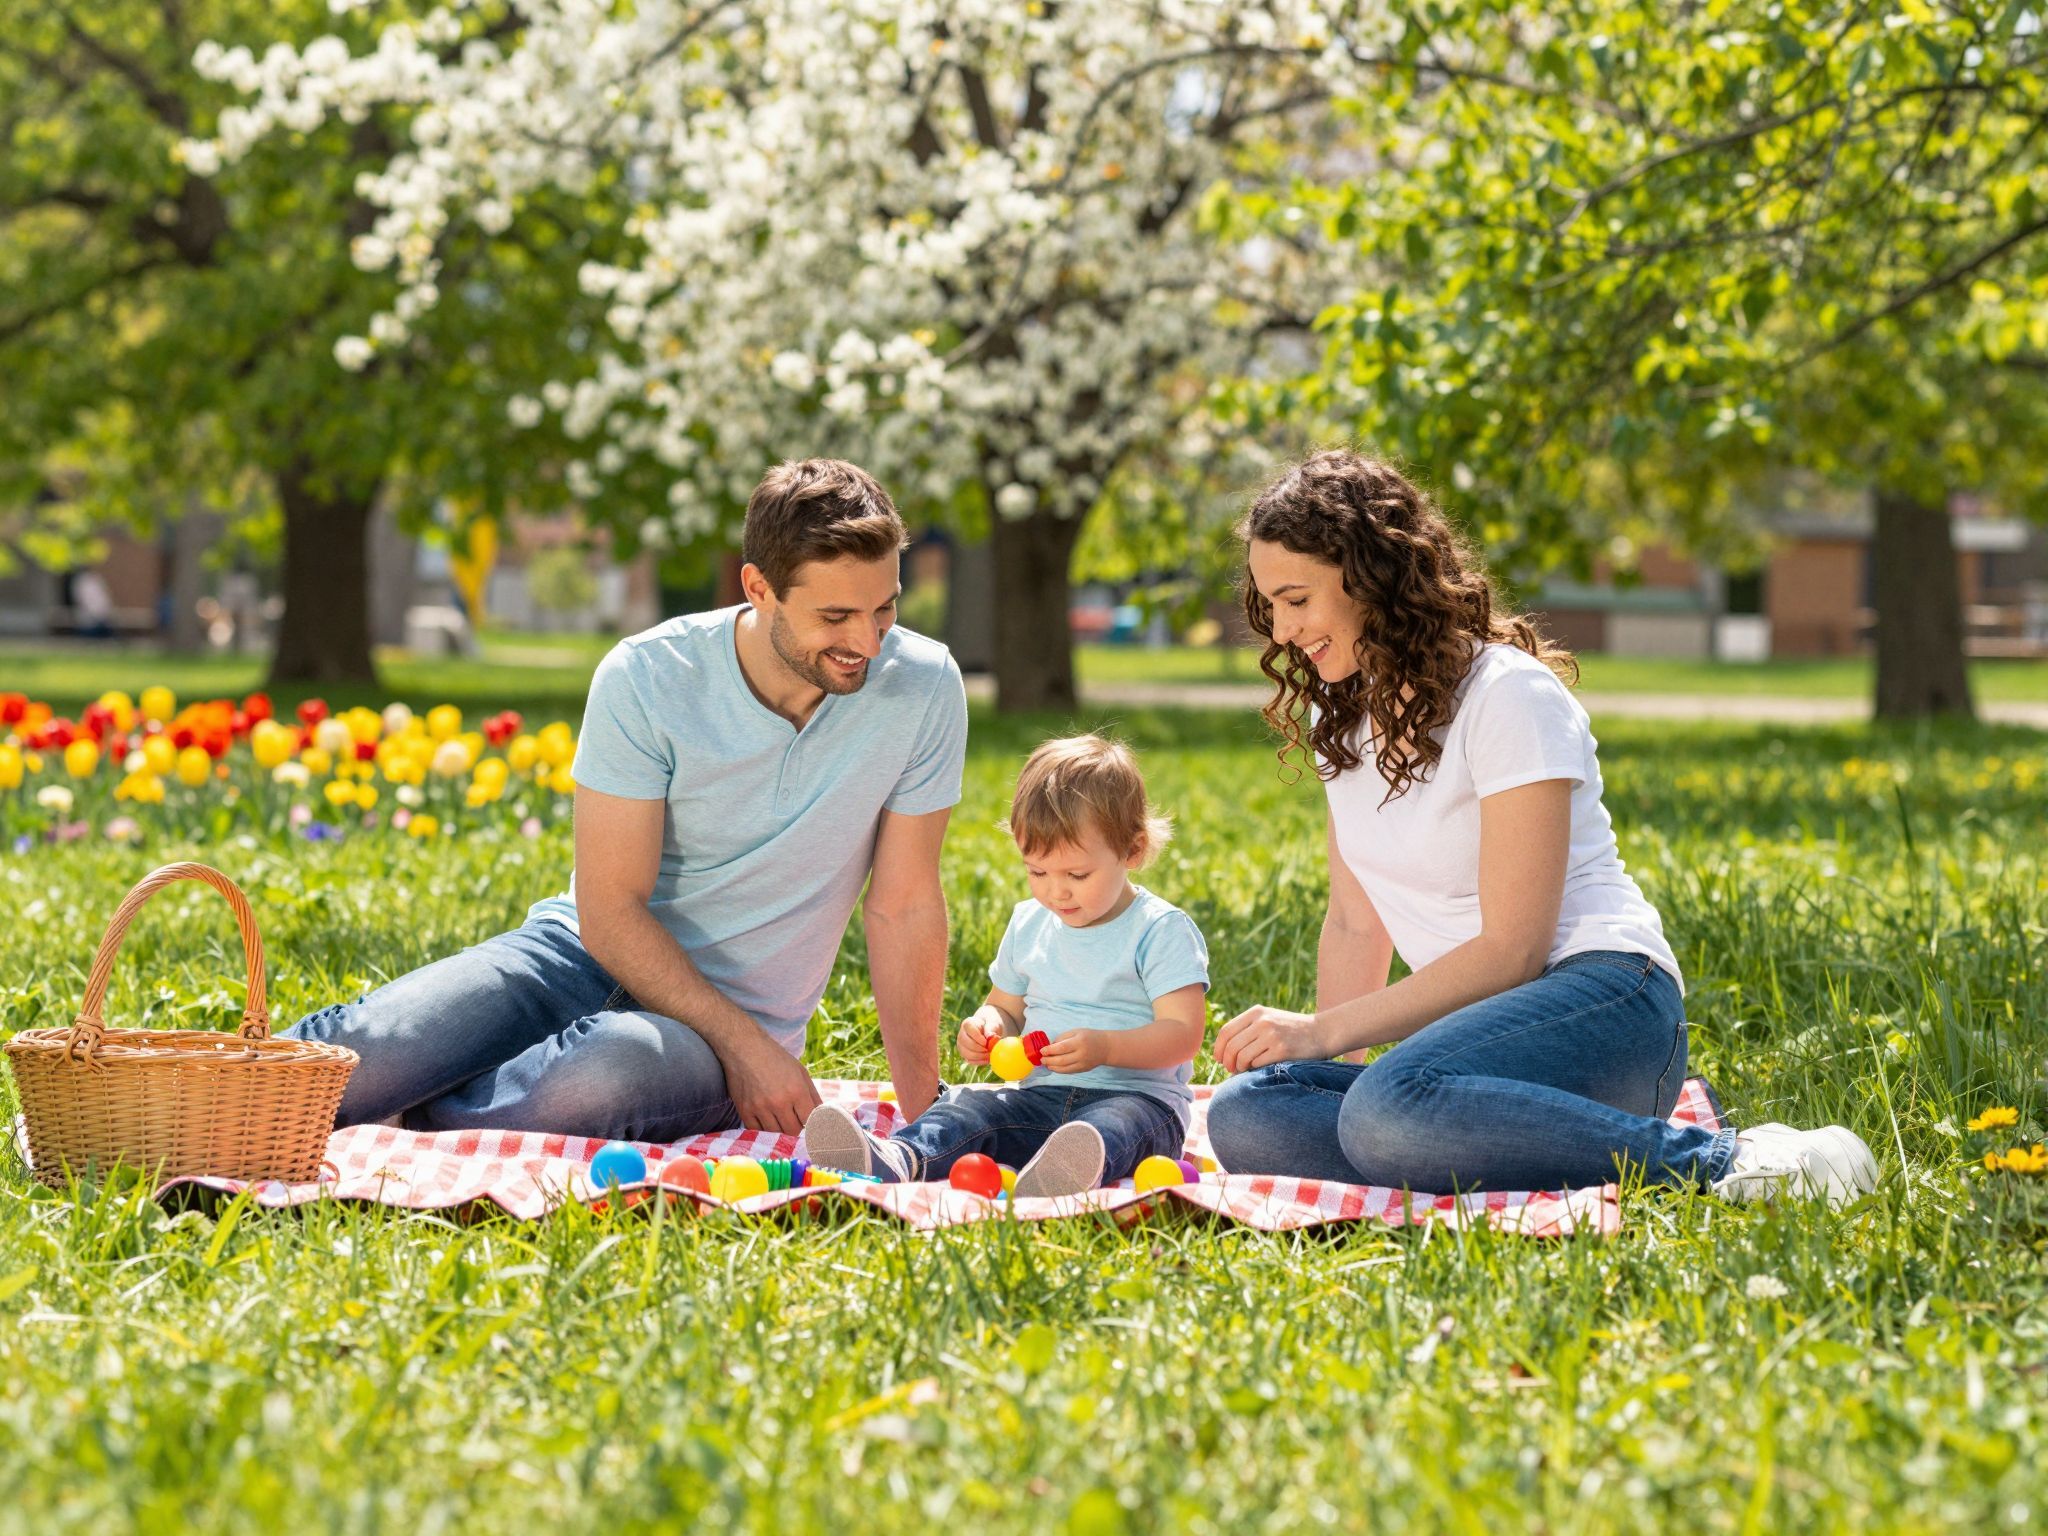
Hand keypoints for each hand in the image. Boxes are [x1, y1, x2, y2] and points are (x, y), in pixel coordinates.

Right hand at [723, 1033, 822, 1136]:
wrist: (744, 1047)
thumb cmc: (776, 1058)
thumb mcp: (800, 1071)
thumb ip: (813, 1095)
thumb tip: (822, 1116)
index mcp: (796, 1091)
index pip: (810, 1120)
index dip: (811, 1123)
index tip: (809, 1122)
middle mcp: (779, 1102)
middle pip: (793, 1131)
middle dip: (796, 1126)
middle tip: (794, 1119)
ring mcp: (760, 1108)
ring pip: (775, 1133)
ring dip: (780, 1129)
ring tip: (780, 1119)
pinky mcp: (745, 1110)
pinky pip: (757, 1131)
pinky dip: (763, 1129)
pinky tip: (766, 1120)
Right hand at [955, 1009, 999, 1063]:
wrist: (988, 1030)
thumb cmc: (990, 1024)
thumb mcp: (993, 1023)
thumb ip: (991, 1028)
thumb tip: (990, 1036)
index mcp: (968, 1024)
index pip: (969, 1030)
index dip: (977, 1037)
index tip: (986, 1042)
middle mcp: (961, 1034)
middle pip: (965, 1043)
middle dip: (978, 1049)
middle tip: (989, 1050)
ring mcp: (961, 1045)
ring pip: (966, 1053)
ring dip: (979, 1056)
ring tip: (990, 1055)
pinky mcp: (965, 1054)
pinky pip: (969, 1060)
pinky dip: (979, 1061)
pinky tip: (987, 1059)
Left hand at [1037, 1029, 1108, 1073]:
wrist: (1106, 1047)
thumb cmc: (1089, 1036)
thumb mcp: (1076, 1032)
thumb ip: (1063, 1038)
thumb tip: (1050, 1046)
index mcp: (1079, 1042)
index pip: (1062, 1048)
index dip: (1050, 1050)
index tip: (1042, 1051)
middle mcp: (1081, 1054)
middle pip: (1062, 1060)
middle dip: (1049, 1060)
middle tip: (1042, 1059)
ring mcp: (1083, 1064)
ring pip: (1064, 1068)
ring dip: (1053, 1067)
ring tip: (1046, 1064)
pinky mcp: (1083, 1070)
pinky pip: (1069, 1072)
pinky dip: (1059, 1070)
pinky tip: (1054, 1067)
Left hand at [1212, 1004, 1328, 1073]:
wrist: (1323, 1032)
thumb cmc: (1292, 1030)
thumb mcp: (1269, 1019)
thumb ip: (1247, 1029)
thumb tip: (1222, 1051)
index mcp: (1257, 1012)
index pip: (1226, 1031)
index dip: (1218, 1048)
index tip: (1218, 1059)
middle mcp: (1263, 1022)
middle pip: (1231, 1046)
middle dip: (1227, 1062)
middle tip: (1231, 1069)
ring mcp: (1272, 1036)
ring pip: (1242, 1057)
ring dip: (1239, 1068)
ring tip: (1244, 1070)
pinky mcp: (1282, 1050)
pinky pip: (1257, 1064)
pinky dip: (1253, 1070)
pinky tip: (1258, 1070)